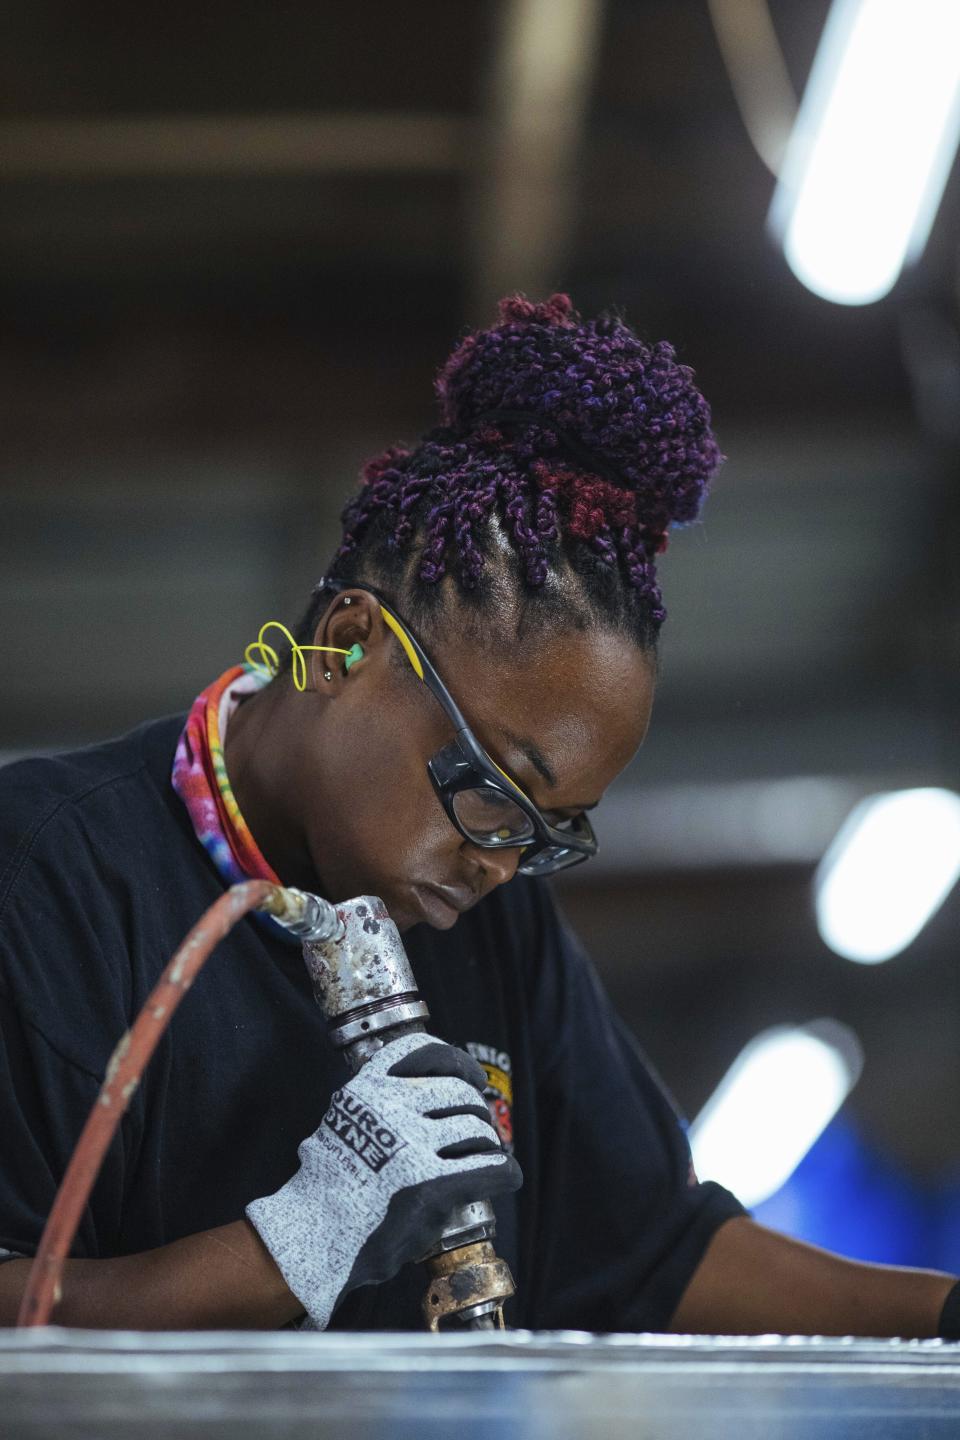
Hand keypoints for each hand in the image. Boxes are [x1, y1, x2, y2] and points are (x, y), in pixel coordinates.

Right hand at [246, 1031, 521, 1328]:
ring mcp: (412, 1146)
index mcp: (368, 1087)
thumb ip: (377, 1103)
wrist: (314, 1237)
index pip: (425, 1051)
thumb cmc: (328, 1187)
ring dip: (488, 1145)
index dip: (457, 1062)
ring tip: (486, 1158)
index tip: (470, 1077)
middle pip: (460, 1093)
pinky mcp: (431, 1187)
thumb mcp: (342, 1121)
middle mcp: (391, 1108)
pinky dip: (505, 1171)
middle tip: (478, 1132)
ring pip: (476, 1130)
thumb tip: (425, 1091)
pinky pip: (490, 1168)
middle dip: (476, 1112)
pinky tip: (506, 1176)